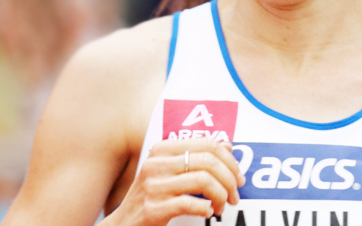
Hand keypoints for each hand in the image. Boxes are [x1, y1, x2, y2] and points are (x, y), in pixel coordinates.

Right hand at [105, 138, 246, 225]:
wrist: (124, 223)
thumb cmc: (151, 197)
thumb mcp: (170, 172)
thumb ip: (196, 157)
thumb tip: (227, 145)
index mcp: (162, 150)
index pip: (206, 144)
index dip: (229, 160)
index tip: (237, 177)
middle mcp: (156, 164)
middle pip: (208, 161)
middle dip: (230, 180)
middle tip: (234, 195)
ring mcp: (154, 186)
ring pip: (203, 181)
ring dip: (220, 196)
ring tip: (221, 206)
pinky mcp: (154, 208)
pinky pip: (190, 204)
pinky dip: (205, 208)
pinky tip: (207, 212)